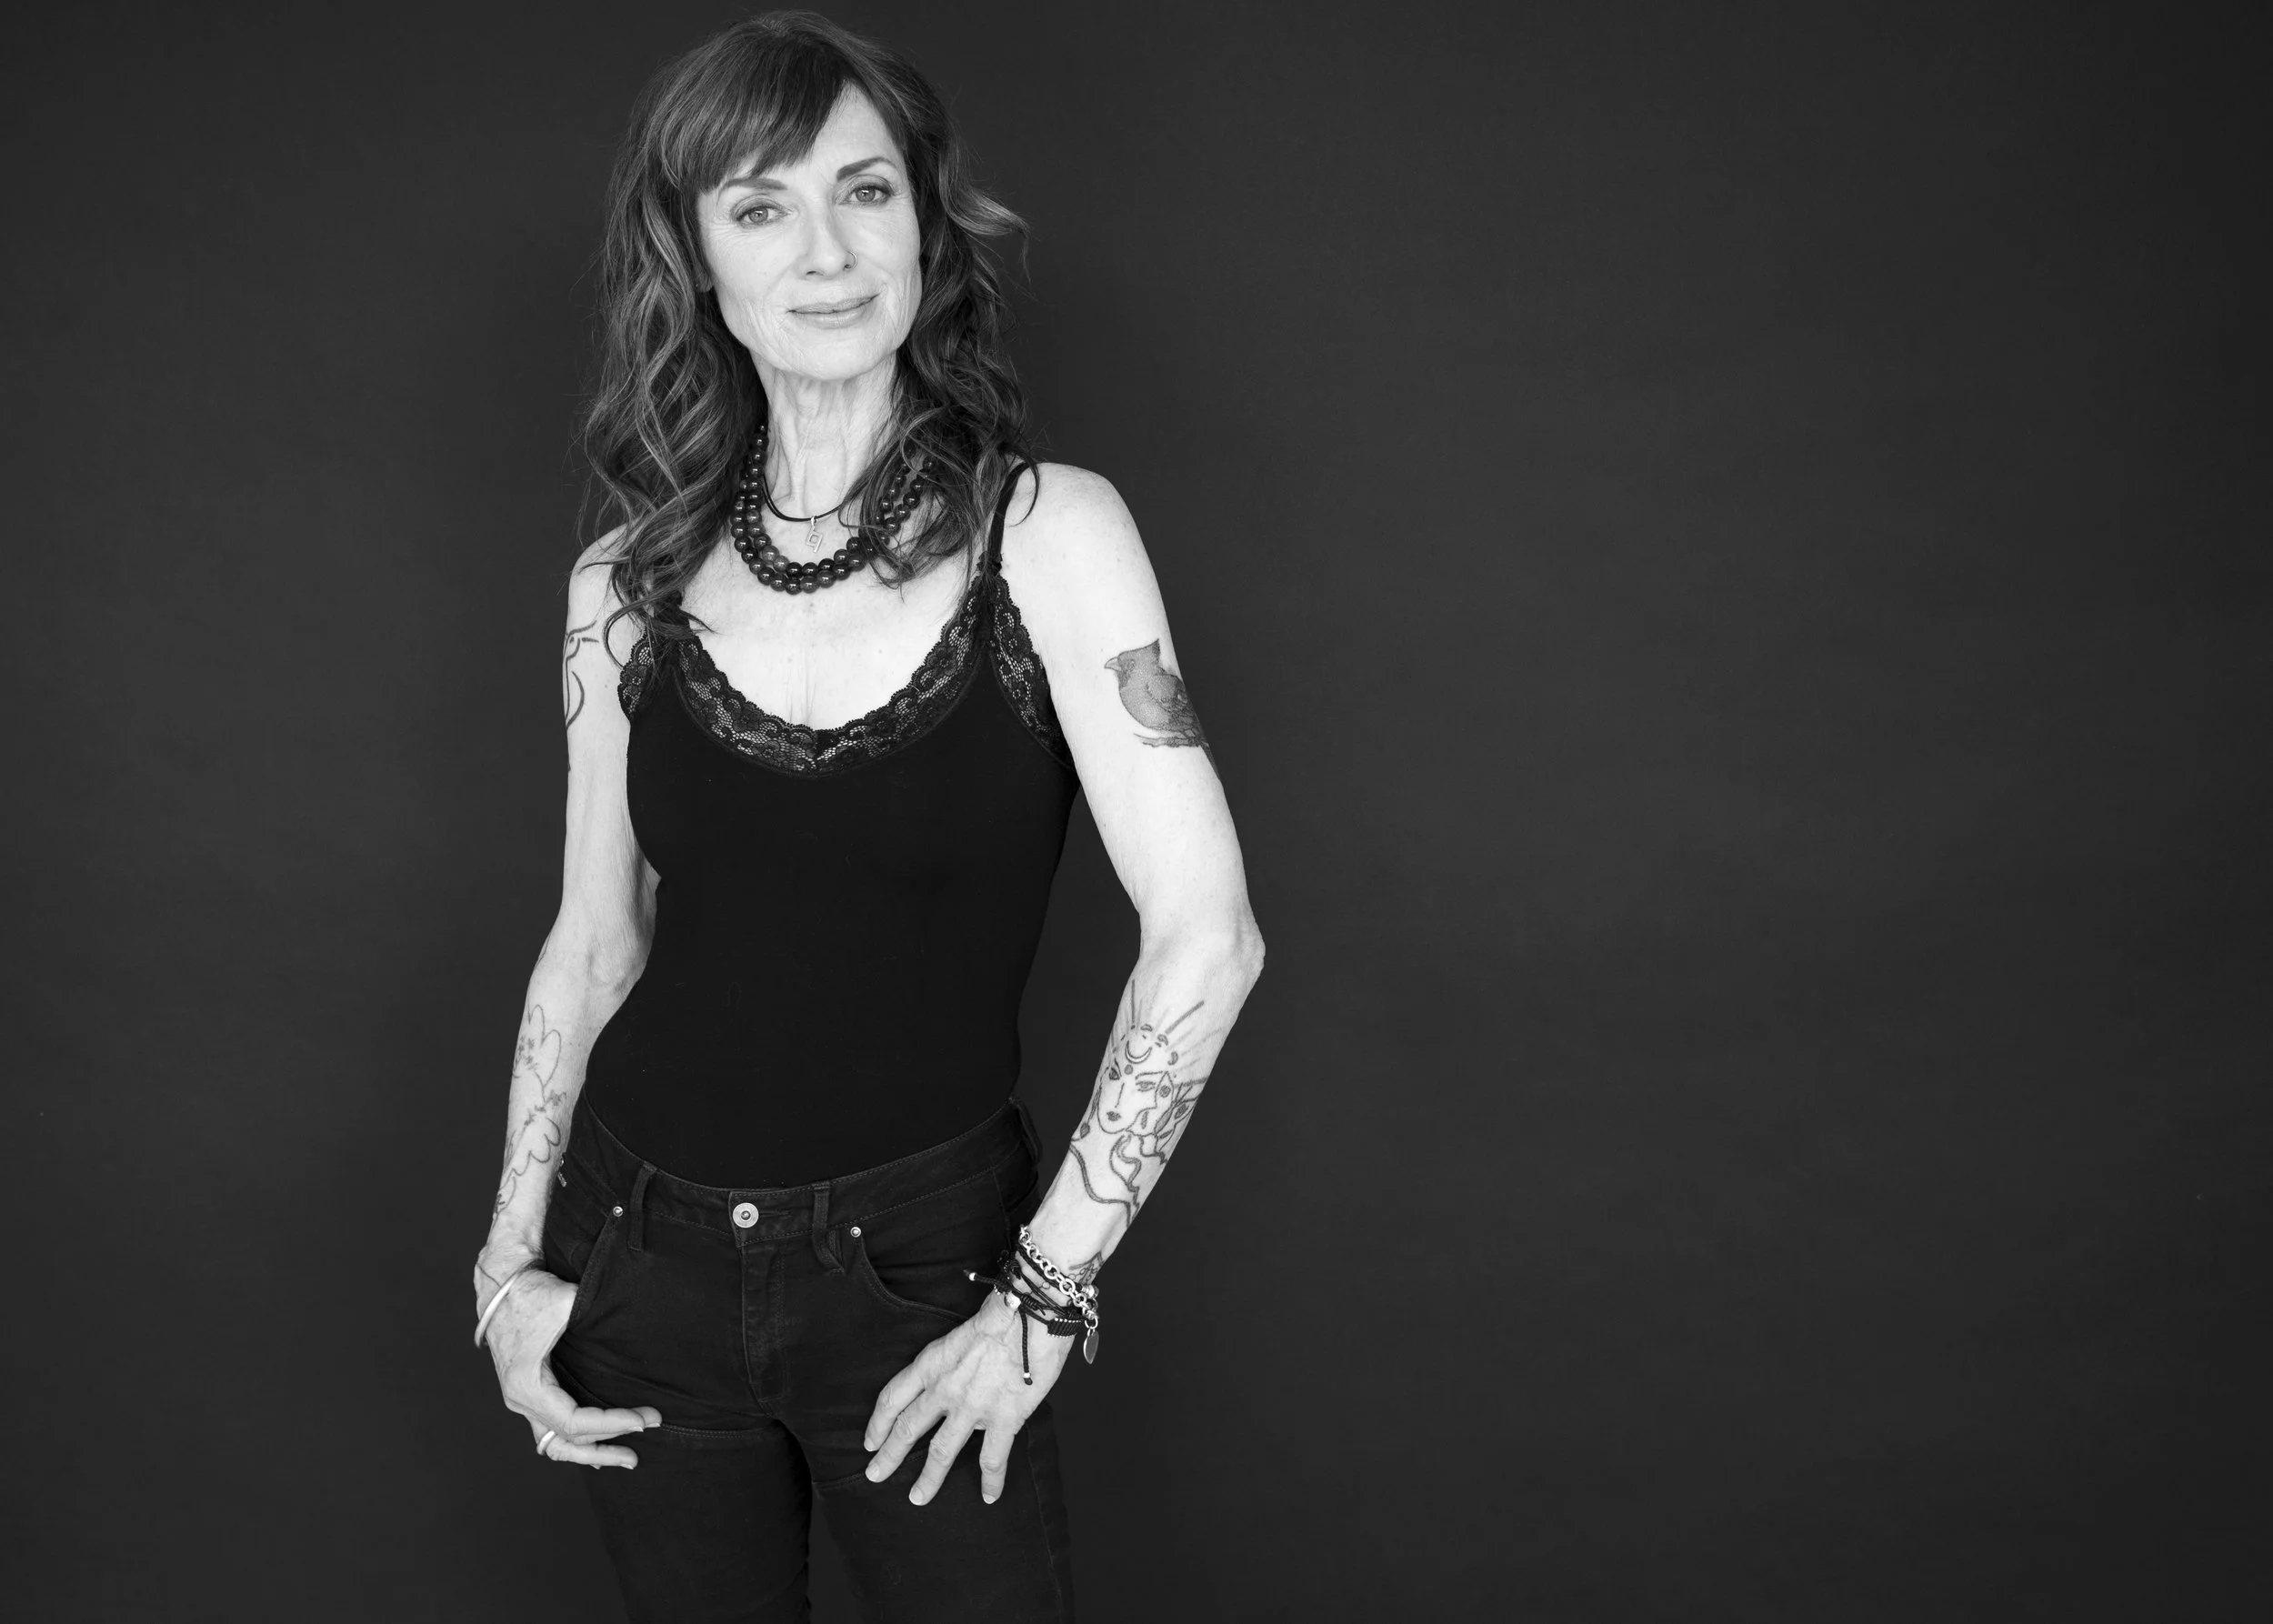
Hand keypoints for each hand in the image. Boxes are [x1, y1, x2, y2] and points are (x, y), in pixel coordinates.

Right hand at [481, 1266, 660, 1467]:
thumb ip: (596, 1315)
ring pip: (555, 1444)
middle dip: (610, 1441)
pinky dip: (575, 1442)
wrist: (502, 1285)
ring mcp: (523, 1401)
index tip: (644, 1418)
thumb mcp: (565, 1302)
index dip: (610, 1424)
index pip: (572, 1421)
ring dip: (591, 1452)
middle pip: (567, 1440)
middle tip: (648, 1433)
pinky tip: (599, 1450)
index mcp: (526, 1385)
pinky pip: (551, 1431)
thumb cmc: (531, 1293)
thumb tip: (636, 1322)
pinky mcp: (530, 1394)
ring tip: (627, 1457)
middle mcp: (521, 1400)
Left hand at [862, 1288, 1069, 1504]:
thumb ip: (953, 1362)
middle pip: (908, 1429)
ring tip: (918, 1498)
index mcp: (932, 1363)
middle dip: (889, 1456)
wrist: (1032, 1312)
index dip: (879, 1423)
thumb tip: (959, 1381)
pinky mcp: (1004, 1418)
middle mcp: (945, 1389)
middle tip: (875, 1475)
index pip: (893, 1397)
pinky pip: (992, 1458)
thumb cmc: (1003, 1312)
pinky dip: (991, 1480)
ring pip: (942, 1452)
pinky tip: (989, 1496)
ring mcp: (973, 1407)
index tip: (870, 1441)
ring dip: (929, 1478)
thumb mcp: (961, 1333)